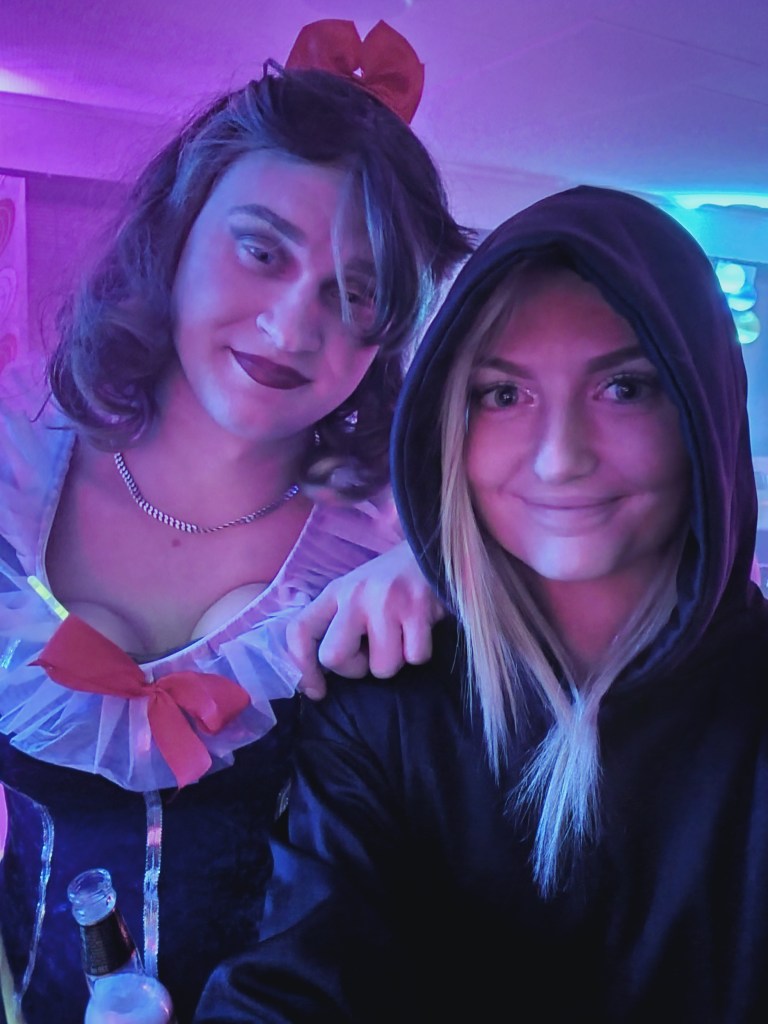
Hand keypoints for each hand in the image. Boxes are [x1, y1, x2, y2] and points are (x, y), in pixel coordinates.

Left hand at [287, 541, 445, 698]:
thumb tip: (324, 674)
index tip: (317, 690)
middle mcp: (355, 594)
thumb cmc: (393, 582)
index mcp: (335, 592)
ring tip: (401, 636)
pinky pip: (415, 657)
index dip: (302, 667)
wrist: (434, 548)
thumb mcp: (356, 592)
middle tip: (371, 654)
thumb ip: (338, 624)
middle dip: (355, 669)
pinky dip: (420, 652)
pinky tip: (421, 630)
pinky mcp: (419, 606)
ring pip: (381, 667)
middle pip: (334, 657)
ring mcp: (386, 600)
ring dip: (394, 662)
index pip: (299, 631)